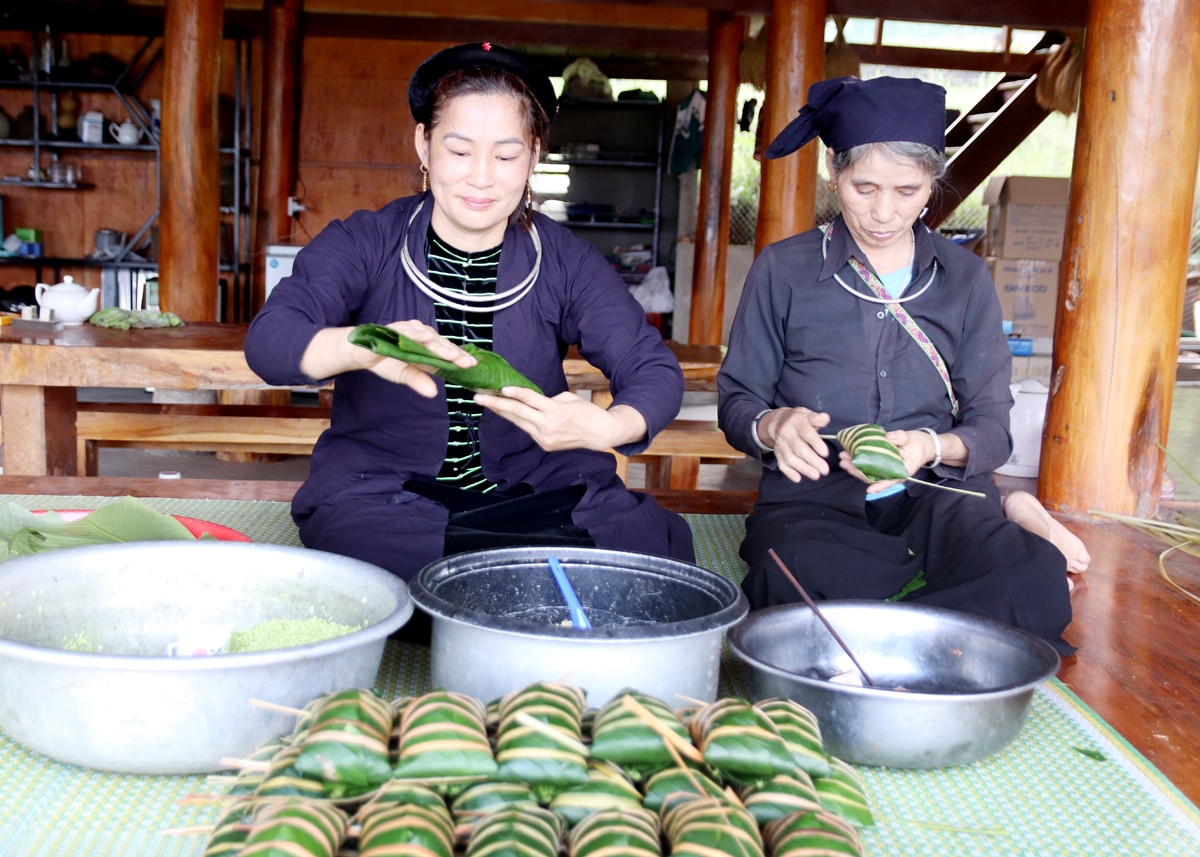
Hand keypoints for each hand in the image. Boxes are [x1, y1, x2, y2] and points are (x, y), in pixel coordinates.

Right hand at [311, 321, 475, 397]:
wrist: (360, 352)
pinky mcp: (395, 329)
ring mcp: (409, 330)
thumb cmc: (385, 361)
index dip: (459, 359)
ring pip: (429, 337)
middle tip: (468, 363)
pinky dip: (417, 334)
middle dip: (455, 354)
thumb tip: (433, 393)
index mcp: (426, 347)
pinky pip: (408, 331)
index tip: (473, 366)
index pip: (446, 352)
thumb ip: (419, 381)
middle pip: (441, 344)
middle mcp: (421, 335)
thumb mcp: (404, 375)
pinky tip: (427, 338)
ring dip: (440, 345)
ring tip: (453, 355)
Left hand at [476, 387, 647, 451]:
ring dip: (503, 412)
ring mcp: (545, 438)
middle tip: (478, 397)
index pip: (531, 400)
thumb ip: (549, 400)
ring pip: (519, 422)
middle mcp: (548, 426)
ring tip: (486, 402)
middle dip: (496, 405)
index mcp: (556, 412)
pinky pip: (527, 429)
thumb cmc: (588, 413)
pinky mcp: (544, 445)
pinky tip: (507, 412)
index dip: (516, 394)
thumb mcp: (569, 399)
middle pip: (518, 413)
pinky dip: (518, 420)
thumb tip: (533, 401)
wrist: (601, 434)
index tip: (501, 389)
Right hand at [755, 407, 832, 482]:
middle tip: (825, 470)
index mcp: (797, 423)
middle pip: (799, 448)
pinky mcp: (778, 453)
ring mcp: (781, 445)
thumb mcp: (807, 414)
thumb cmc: (798, 420)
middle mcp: (787, 434)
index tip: (825, 453)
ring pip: (790, 458)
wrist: (778, 422)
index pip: (806, 433)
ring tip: (816, 476)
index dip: (815, 443)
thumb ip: (817, 418)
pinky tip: (798, 479)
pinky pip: (781, 464)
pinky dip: (789, 472)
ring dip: (803, 468)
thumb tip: (825, 418)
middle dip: (812, 460)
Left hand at [838, 428, 934, 492]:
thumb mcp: (911, 439)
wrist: (923, 444)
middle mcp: (892, 472)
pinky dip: (859, 460)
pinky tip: (849, 455)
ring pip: (868, 471)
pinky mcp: (881, 461)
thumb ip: (900, 437)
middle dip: (857, 471)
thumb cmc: (918, 444)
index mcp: (902, 471)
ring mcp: (886, 468)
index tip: (869, 490)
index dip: (879, 486)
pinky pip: (869, 464)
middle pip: (873, 476)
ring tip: (843, 457)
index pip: (889, 480)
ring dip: (854, 466)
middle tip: (844, 462)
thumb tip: (888, 437)